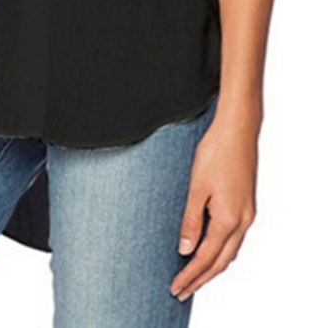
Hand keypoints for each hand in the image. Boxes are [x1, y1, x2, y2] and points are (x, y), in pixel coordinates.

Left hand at [169, 102, 259, 301]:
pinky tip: (209, 250)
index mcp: (229, 220)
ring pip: (229, 251)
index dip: (190, 275)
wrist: (237, 131)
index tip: (176, 288)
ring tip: (193, 277)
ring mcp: (246, 214)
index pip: (206, 258)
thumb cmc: (215, 153)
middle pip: (220, 261)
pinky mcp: (245, 205)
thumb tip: (184, 249)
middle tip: (181, 291)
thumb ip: (190, 220)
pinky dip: (220, 251)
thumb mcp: (196, 187)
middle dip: (200, 278)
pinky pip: (233, 238)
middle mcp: (242, 222)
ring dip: (211, 267)